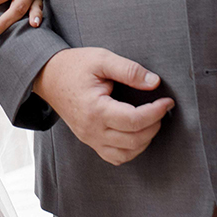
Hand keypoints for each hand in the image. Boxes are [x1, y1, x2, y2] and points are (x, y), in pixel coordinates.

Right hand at [32, 48, 174, 165]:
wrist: (48, 76)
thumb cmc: (74, 66)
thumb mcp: (101, 59)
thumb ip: (129, 70)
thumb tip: (154, 82)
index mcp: (95, 109)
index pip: (134, 120)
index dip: (156, 112)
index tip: (167, 101)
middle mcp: (92, 129)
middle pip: (134, 140)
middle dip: (154, 125)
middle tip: (161, 109)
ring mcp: (89, 138)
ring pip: (126, 154)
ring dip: (144, 141)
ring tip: (151, 121)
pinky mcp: (89, 140)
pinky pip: (114, 157)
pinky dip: (130, 150)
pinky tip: (136, 134)